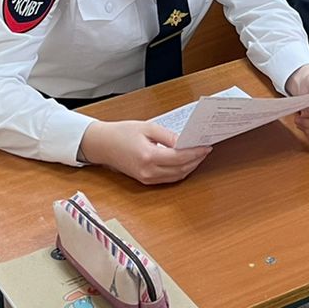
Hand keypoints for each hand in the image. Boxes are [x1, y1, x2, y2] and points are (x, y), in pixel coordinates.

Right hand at [80, 120, 210, 184]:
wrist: (102, 144)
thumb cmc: (121, 133)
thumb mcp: (146, 127)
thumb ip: (167, 136)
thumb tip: (184, 142)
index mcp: (148, 157)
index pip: (179, 158)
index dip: (195, 152)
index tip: (206, 146)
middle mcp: (148, 171)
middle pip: (180, 170)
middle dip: (196, 160)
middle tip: (205, 149)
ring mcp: (147, 178)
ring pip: (176, 177)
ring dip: (189, 167)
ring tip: (198, 155)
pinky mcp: (145, 180)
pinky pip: (168, 179)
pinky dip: (179, 171)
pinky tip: (185, 162)